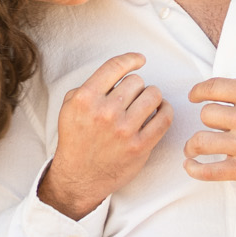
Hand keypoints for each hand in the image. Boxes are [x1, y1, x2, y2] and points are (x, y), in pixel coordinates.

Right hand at [38, 53, 173, 220]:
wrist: (79, 176)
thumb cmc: (76, 139)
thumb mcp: (69, 107)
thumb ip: (90, 86)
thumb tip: (118, 72)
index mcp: (85, 99)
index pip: (115, 67)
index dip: (131, 59)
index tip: (139, 60)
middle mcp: (105, 112)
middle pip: (136, 81)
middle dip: (136, 86)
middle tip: (132, 96)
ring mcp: (124, 130)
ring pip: (153, 95)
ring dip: (152, 96)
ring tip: (148, 102)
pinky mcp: (140, 146)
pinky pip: (164, 118)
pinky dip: (166, 110)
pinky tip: (161, 110)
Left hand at [183, 78, 235, 210]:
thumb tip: (226, 87)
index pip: (212, 88)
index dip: (198, 92)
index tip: (194, 97)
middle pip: (205, 115)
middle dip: (207, 121)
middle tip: (212, 127)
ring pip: (200, 141)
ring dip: (193, 146)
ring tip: (192, 149)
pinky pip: (208, 170)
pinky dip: (195, 169)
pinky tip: (191, 166)